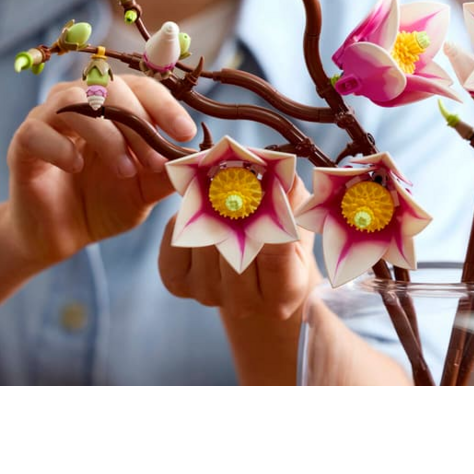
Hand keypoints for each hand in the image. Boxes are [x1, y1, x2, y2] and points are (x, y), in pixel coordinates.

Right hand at [6, 74, 196, 267]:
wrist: (62, 235)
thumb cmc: (106, 201)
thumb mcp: (146, 189)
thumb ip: (170, 171)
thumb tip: (203, 157)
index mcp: (117, 104)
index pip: (144, 87)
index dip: (167, 106)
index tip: (186, 133)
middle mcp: (82, 100)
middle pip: (112, 88)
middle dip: (140, 124)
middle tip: (155, 162)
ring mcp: (49, 118)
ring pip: (75, 102)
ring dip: (107, 135)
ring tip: (124, 170)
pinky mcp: (22, 142)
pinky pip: (36, 130)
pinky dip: (60, 146)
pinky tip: (75, 167)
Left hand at [159, 177, 320, 384]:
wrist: (255, 273)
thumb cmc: (283, 240)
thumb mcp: (297, 218)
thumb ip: (290, 197)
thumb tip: (276, 170)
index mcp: (284, 293)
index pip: (275, 251)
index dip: (270, 213)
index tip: (269, 183)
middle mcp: (244, 303)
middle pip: (234, 247)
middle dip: (235, 206)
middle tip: (238, 176)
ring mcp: (208, 294)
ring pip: (204, 241)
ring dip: (210, 208)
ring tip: (221, 187)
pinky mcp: (178, 283)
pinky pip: (176, 239)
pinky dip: (186, 217)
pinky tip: (202, 209)